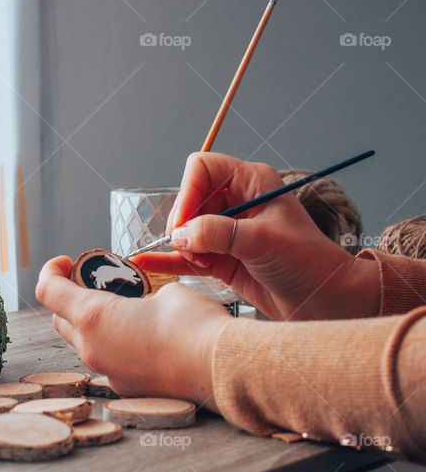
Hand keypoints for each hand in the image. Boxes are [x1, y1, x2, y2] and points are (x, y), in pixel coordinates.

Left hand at [35, 256, 231, 407]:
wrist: (222, 369)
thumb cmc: (195, 324)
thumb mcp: (166, 292)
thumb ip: (141, 294)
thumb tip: (144, 303)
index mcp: (94, 317)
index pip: (48, 291)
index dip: (51, 271)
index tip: (65, 262)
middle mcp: (92, 349)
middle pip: (60, 320)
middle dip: (70, 298)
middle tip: (95, 284)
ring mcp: (107, 372)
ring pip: (84, 344)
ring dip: (93, 325)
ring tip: (124, 311)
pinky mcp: (126, 388)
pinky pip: (108, 362)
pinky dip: (115, 346)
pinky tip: (143, 338)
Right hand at [133, 152, 379, 320]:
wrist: (326, 303)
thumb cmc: (308, 263)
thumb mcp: (262, 242)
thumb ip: (217, 234)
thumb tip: (179, 235)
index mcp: (251, 182)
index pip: (202, 168)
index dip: (189, 191)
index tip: (186, 222)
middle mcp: (236, 202)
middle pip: (189, 200)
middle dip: (184, 223)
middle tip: (192, 246)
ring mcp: (227, 232)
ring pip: (185, 229)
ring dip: (182, 245)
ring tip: (198, 262)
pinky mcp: (221, 259)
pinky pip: (185, 254)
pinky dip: (167, 258)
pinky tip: (145, 261)